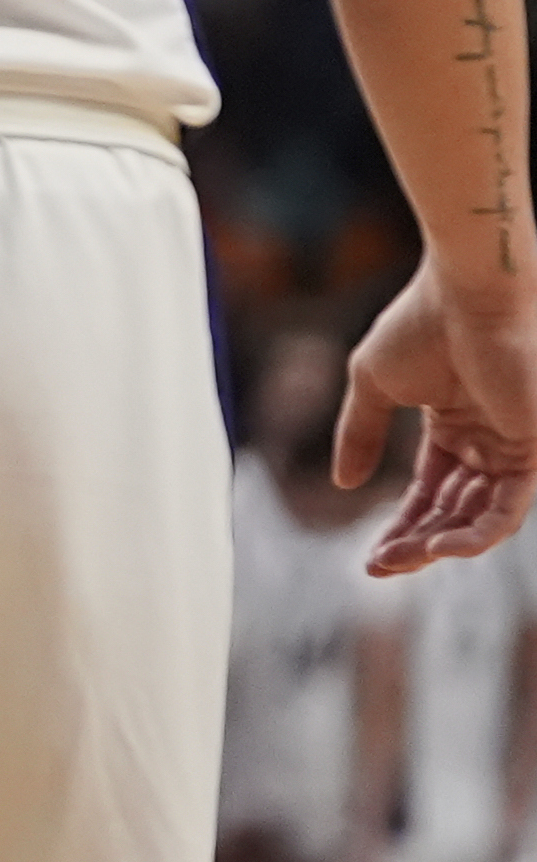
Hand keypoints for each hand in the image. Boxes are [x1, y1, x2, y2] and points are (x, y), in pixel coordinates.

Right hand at [343, 255, 536, 572]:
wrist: (467, 294)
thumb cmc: (419, 324)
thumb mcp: (373, 384)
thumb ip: (360, 433)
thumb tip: (343, 483)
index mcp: (454, 425)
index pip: (431, 491)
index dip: (401, 525)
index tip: (371, 557)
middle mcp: (488, 443)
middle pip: (453, 512)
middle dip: (416, 543)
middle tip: (379, 567)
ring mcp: (512, 449)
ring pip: (480, 519)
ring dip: (440, 545)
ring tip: (399, 560)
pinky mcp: (532, 452)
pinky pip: (507, 509)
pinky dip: (476, 534)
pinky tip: (438, 547)